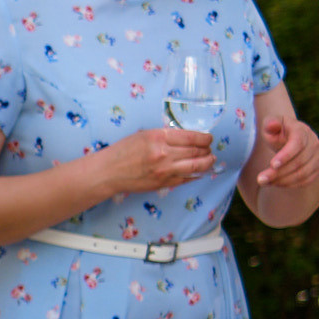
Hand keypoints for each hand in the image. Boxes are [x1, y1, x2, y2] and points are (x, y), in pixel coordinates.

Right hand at [102, 127, 218, 194]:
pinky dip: (196, 175)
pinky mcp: (163, 183)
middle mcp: (164, 154)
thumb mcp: (143, 135)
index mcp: (159, 137)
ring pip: (196, 166)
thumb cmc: (123, 151)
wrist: (108, 172)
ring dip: (207, 162)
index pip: (192, 137)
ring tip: (210, 160)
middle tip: (209, 149)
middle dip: (207, 150)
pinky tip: (199, 172)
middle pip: (196, 151)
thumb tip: (187, 138)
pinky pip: (186, 179)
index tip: (208, 138)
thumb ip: (165, 136)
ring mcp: (165, 170)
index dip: (205, 138)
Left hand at [254, 114, 318, 189]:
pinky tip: (275, 183)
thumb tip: (272, 125)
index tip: (272, 165)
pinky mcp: (318, 168)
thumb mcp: (272, 124)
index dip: (286, 155)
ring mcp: (318, 156)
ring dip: (282, 181)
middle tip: (260, 179)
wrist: (292, 137)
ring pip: (302, 173)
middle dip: (278, 173)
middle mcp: (314, 144)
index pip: (297, 144)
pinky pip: (306, 180)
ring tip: (264, 182)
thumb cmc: (278, 131)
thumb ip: (270, 124)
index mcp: (302, 131)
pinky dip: (290, 184)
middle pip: (299, 162)